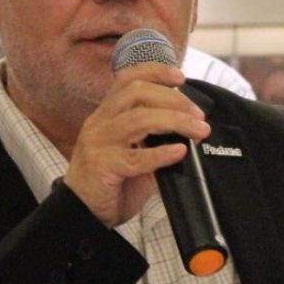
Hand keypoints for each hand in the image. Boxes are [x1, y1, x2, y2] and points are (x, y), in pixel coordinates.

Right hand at [63, 63, 209, 227]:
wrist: (84, 211)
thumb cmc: (113, 180)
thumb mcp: (134, 149)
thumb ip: (154, 136)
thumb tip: (191, 129)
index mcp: (107, 113)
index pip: (127, 79)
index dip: (154, 72)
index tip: (181, 77)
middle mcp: (100, 122)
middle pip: (137, 93)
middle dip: (174, 99)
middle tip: (198, 114)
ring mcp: (99, 143)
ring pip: (138, 119)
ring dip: (175, 121)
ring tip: (199, 131)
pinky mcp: (102, 167)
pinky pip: (135, 158)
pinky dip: (161, 153)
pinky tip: (179, 152)